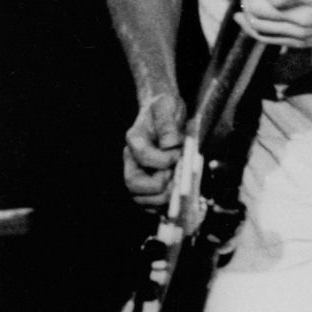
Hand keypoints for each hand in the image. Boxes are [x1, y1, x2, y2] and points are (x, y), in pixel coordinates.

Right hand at [123, 93, 186, 207]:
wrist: (163, 110)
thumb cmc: (165, 107)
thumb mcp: (168, 106)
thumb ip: (167, 124)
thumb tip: (170, 145)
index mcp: (135, 139)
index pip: (143, 157)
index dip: (164, 160)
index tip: (179, 153)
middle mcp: (132, 158)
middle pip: (133, 184)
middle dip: (160, 185)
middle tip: (178, 177)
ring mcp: (138, 171)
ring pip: (139, 197)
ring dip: (162, 198)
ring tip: (179, 186)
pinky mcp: (146, 181)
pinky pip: (148, 203)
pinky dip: (161, 205)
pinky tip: (175, 197)